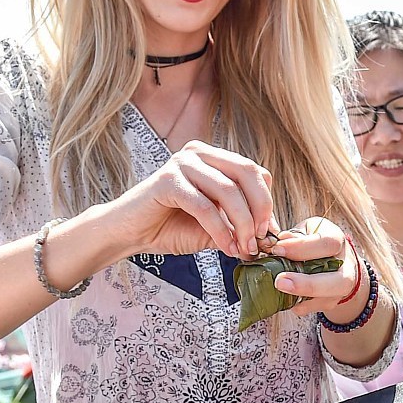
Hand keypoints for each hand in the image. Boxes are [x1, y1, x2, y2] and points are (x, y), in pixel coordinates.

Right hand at [94, 141, 277, 260]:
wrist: (131, 234)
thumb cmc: (171, 227)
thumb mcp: (216, 226)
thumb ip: (240, 225)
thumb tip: (272, 236)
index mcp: (213, 158)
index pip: (255, 172)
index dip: (267, 202)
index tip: (268, 233)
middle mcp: (199, 153)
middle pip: (247, 173)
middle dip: (261, 208)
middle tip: (261, 239)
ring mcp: (182, 163)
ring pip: (228, 190)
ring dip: (242, 224)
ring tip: (244, 248)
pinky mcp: (167, 181)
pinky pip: (204, 206)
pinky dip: (220, 230)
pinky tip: (226, 247)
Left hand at [263, 217, 369, 319]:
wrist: (334, 259)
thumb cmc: (315, 241)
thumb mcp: (306, 230)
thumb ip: (295, 235)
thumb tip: (281, 241)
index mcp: (337, 240)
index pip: (326, 244)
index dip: (302, 247)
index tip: (278, 249)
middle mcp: (345, 266)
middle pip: (337, 280)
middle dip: (308, 284)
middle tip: (280, 281)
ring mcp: (341, 287)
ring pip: (328, 299)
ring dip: (302, 298)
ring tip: (280, 291)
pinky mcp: (331, 301)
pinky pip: (315, 307)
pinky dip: (299, 305)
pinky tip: (286, 299)